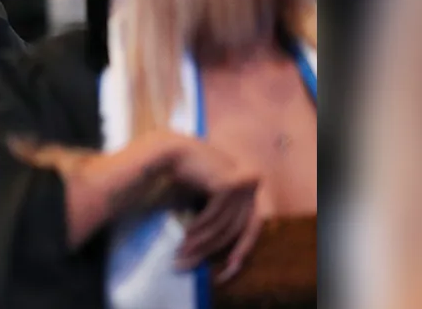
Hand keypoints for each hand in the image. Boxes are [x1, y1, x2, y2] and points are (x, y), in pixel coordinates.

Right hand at [167, 138, 262, 280]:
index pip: (251, 227)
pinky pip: (216, 216)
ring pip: (224, 226)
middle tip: (190, 263)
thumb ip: (217, 222)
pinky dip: (199, 228)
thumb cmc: (185, 177)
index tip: (228, 270)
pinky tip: (185, 234)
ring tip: (181, 251)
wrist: (169, 152)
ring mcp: (242, 184)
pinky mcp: (230, 184)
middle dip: (211, 250)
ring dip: (201, 241)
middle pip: (236, 230)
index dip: (241, 250)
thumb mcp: (205, 202)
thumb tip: (224, 258)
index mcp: (249, 190)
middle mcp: (250, 186)